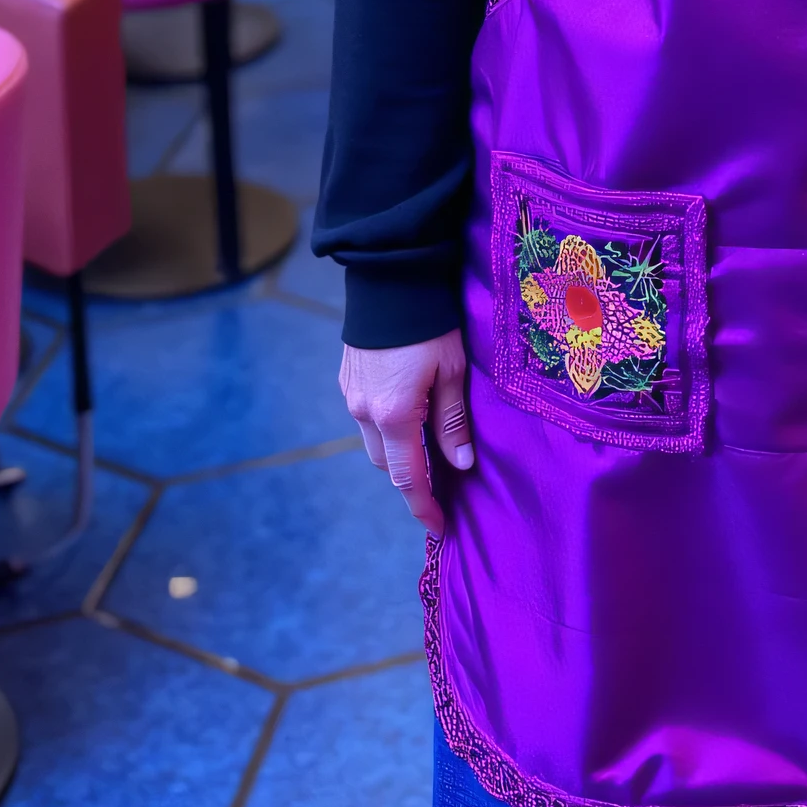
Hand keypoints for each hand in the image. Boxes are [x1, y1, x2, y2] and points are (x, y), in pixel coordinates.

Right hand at [341, 332, 471, 536]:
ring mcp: (351, 395)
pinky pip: (366, 417)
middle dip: (412, 478)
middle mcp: (365, 411)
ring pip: (375, 441)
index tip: (439, 528)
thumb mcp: (452, 371)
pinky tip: (407, 414)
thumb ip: (453, 421)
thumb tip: (459, 465)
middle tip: (441, 485)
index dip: (424, 507)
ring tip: (427, 449)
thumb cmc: (430, 323)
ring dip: (398, 451)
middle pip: (389, 464)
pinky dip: (386, 426)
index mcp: (394, 415)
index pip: (409, 478)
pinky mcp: (347, 378)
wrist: (390, 277)